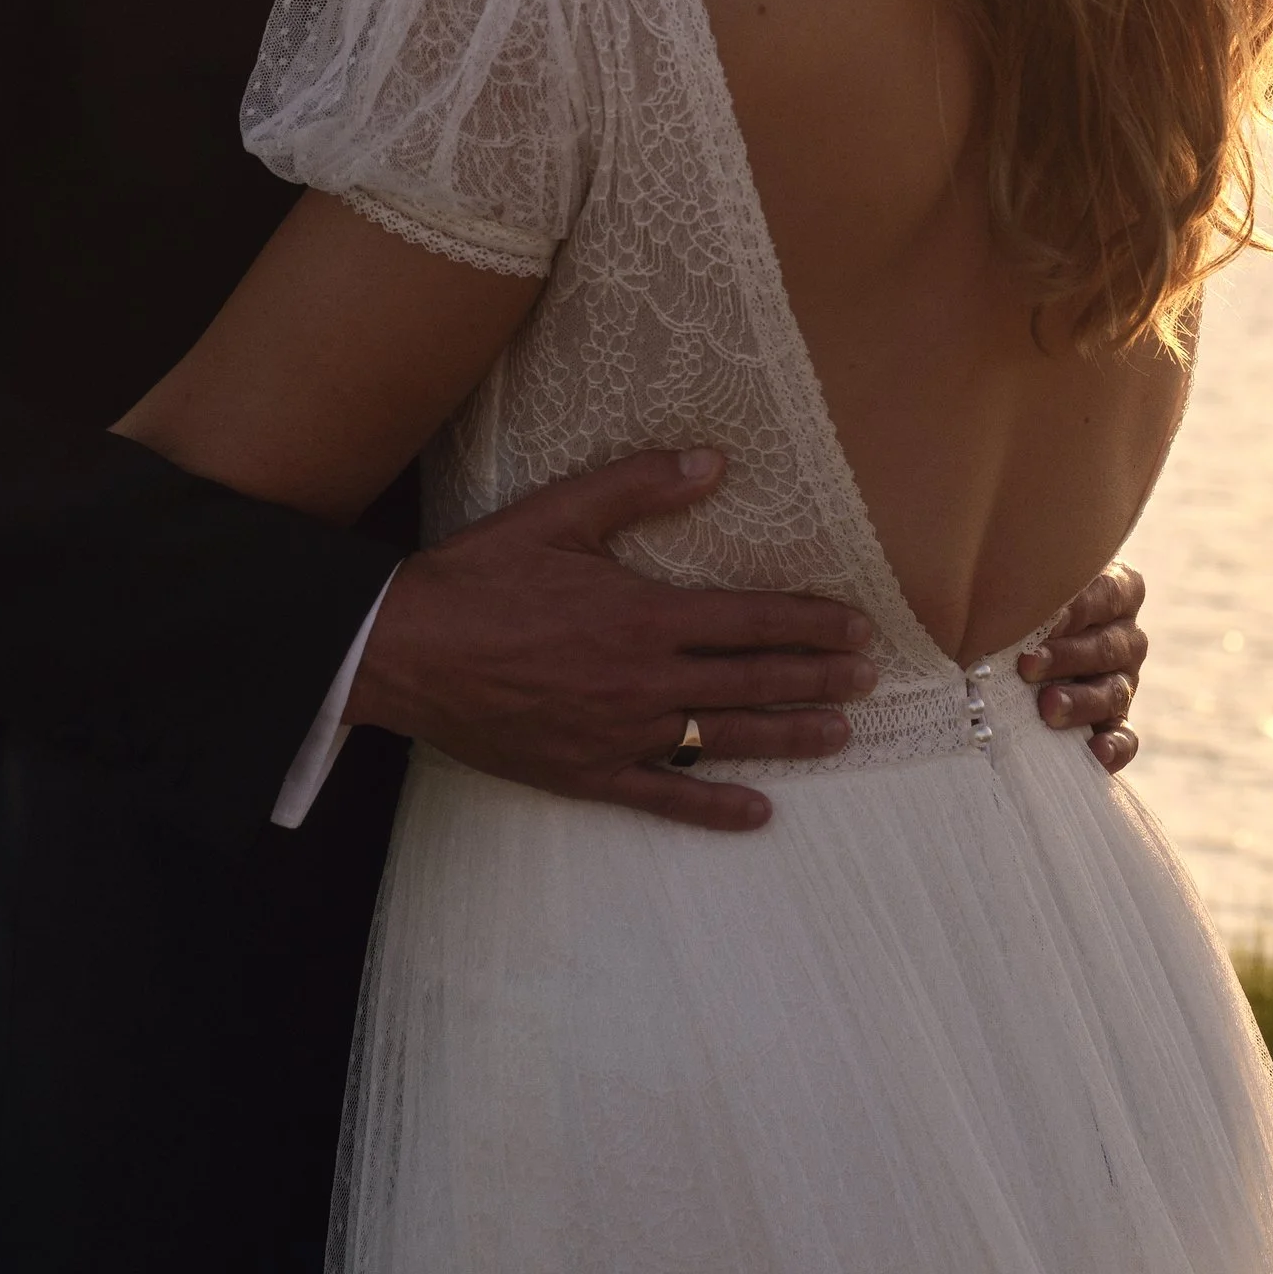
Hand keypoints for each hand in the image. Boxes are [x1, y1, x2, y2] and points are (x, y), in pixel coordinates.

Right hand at [345, 447, 877, 832]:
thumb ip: (639, 485)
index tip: (857, 628)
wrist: (402, 651)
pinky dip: (713, 806)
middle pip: (751, 679)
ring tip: (841, 736)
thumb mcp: (559, 513)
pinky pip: (663, 796)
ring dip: (787, 736)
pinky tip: (758, 813)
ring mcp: (619, 734)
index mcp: (644, 615)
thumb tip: (713, 460)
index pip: (750, 620)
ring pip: (723, 737)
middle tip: (871, 681)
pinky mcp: (587, 774)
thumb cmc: (479, 577)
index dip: (810, 624)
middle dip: (817, 678)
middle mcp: (644, 680)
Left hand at [1019, 563, 1147, 775]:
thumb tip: (998, 602)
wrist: (1015, 635)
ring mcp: (1124, 680)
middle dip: (1066, 657)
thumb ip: (1023, 587)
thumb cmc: (1018, 599)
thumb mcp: (1025, 584)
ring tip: (1047, 708)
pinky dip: (1114, 746)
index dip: (1077, 607)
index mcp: (1116, 588)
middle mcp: (1125, 635)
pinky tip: (1095, 753)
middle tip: (1027, 665)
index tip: (1045, 619)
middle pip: (1107, 646)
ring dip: (1080, 701)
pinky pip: (1125, 736)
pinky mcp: (1116, 720)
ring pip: (1114, 692)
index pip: (1107, 593)